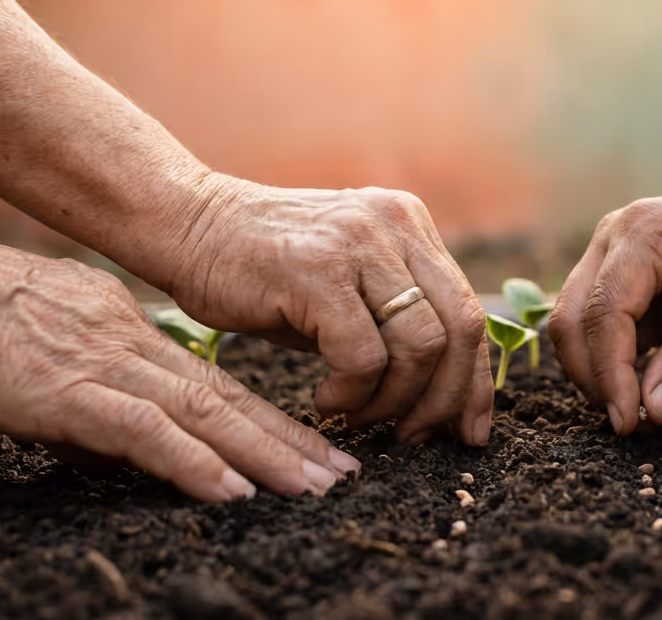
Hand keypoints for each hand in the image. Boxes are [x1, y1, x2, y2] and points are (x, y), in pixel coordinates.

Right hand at [0, 219, 357, 502]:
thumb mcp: (51, 346)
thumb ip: (94, 391)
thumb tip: (120, 448)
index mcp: (130, 333)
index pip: (216, 383)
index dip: (270, 419)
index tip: (314, 448)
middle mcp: (130, 346)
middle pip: (227, 399)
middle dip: (288, 441)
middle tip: (340, 474)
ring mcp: (101, 366)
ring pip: (203, 413)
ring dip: (263, 455)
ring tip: (312, 486)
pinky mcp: (63, 391)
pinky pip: (142, 431)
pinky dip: (192, 462)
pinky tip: (231, 490)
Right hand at [168, 179, 492, 446]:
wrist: (185, 227)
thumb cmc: (265, 272)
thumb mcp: (348, 286)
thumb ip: (397, 321)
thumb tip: (447, 395)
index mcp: (410, 224)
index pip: (468, 311)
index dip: (475, 380)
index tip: (471, 431)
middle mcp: (395, 224)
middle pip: (460, 328)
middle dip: (446, 398)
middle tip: (413, 437)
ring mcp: (359, 241)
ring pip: (421, 346)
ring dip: (394, 401)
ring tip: (357, 417)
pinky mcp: (318, 270)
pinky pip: (364, 356)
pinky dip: (352, 394)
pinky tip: (324, 401)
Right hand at [548, 181, 661, 434]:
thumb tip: (649, 411)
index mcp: (645, 231)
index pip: (605, 310)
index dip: (610, 372)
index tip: (629, 420)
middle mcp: (613, 235)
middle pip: (572, 317)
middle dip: (593, 376)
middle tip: (628, 424)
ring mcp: (608, 253)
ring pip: (573, 323)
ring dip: (595, 372)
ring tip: (633, 413)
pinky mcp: (615, 275)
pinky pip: (594, 325)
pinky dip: (607, 361)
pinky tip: (636, 391)